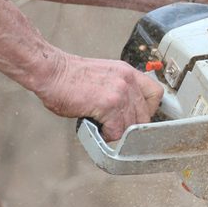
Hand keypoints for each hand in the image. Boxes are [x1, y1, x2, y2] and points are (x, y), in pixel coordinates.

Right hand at [35, 51, 163, 141]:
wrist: (51, 72)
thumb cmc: (71, 77)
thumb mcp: (106, 76)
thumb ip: (121, 90)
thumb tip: (128, 111)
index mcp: (129, 73)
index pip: (156, 94)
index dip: (148, 110)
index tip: (137, 117)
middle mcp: (128, 81)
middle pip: (145, 115)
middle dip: (130, 126)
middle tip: (115, 127)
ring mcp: (120, 93)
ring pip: (131, 126)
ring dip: (117, 132)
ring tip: (103, 127)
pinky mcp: (109, 105)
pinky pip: (117, 131)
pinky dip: (107, 135)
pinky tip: (97, 129)